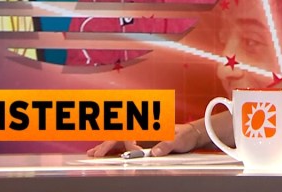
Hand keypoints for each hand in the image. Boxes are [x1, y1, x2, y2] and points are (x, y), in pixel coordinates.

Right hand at [86, 123, 201, 157]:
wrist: (189, 134)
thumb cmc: (184, 135)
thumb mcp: (179, 140)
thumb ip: (167, 145)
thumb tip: (156, 152)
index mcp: (149, 128)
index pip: (131, 134)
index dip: (129, 144)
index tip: (133, 151)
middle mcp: (142, 130)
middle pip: (119, 136)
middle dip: (106, 144)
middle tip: (96, 154)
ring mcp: (139, 135)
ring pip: (117, 140)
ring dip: (104, 146)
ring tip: (92, 154)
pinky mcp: (139, 141)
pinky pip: (121, 145)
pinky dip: (109, 149)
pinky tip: (101, 153)